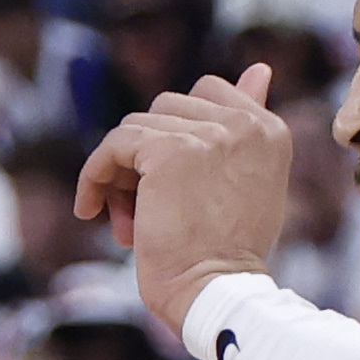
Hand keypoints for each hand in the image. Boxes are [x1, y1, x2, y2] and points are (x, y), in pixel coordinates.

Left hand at [75, 67, 289, 338]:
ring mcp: (207, 135)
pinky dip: (95, 175)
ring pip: (137, 127)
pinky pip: (115, 145)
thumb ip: (249, 124)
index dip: (176, 132)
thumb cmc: (229, 254)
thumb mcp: (253, 183)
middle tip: (138, 209)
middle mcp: (244, 123)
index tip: (162, 176)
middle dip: (146, 156)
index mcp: (268, 129)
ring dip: (122, 174)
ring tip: (125, 221)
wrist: (216, 293)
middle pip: (167, 109)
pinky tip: (90, 209)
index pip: (207, 94)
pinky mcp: (168, 152)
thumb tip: (260, 66)